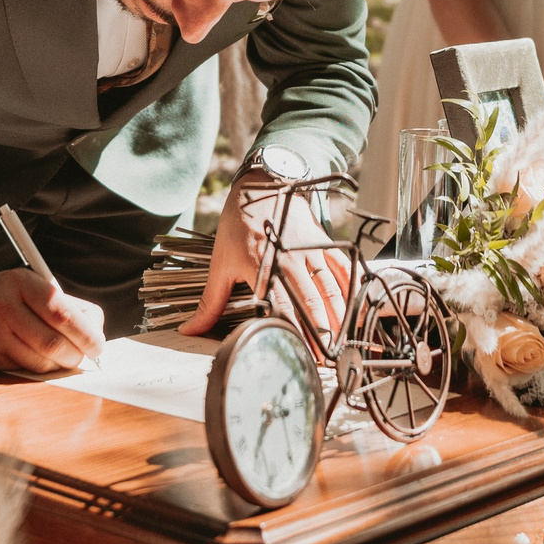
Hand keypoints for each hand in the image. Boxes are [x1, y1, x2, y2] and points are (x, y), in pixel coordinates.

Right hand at [0, 270, 103, 373]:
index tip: (98, 345)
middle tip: (84, 356)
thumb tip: (96, 329)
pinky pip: (22, 372)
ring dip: (58, 366)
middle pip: (53, 343)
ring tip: (62, 358)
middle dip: (76, 355)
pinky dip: (38, 371)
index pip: (61, 313)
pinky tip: (37, 359)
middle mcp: (2, 307)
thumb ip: (67, 304)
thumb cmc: (7, 297)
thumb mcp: (33, 286)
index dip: (86, 333)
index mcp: (20, 283)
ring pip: (39, 363)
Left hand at [182, 169, 351, 339]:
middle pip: (310, 301)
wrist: (261, 185)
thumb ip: (209, 302)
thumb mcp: (220, 263)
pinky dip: (349, 289)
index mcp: (262, 267)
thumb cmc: (238, 225)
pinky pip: (341, 268)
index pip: (281, 306)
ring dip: (337, 316)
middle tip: (327, 358)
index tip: (300, 354)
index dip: (293, 332)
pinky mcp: (322, 242)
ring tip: (342, 341)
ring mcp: (308, 250)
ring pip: (329, 288)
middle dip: (321, 332)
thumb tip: (189, 330)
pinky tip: (354, 309)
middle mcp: (289, 259)